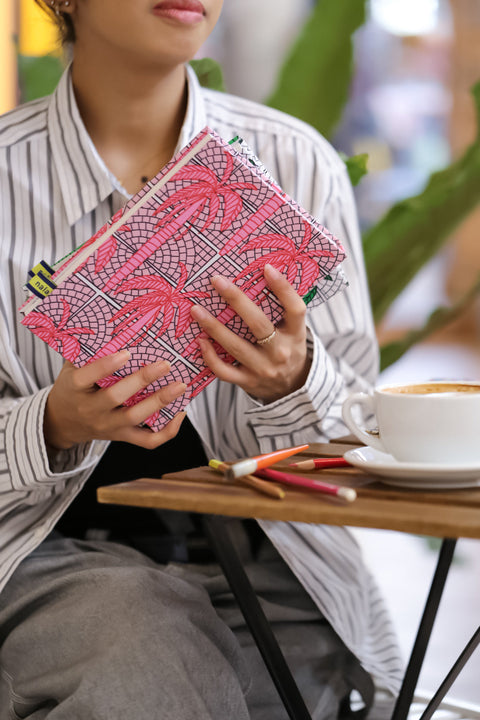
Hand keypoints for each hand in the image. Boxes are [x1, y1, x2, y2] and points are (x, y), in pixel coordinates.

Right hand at [44, 350, 186, 449]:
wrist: (63, 422)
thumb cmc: (72, 388)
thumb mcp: (71, 368)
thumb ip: (88, 351)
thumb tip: (114, 324)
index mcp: (75, 388)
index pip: (87, 377)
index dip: (105, 366)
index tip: (126, 353)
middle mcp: (91, 410)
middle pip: (116, 397)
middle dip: (142, 380)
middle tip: (165, 364)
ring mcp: (108, 427)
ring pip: (135, 418)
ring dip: (160, 402)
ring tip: (180, 385)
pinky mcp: (122, 437)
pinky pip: (148, 440)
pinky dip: (167, 430)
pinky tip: (180, 412)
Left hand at [190, 264, 310, 402]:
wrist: (291, 387)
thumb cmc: (287, 348)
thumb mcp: (293, 331)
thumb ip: (280, 310)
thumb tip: (257, 275)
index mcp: (295, 334)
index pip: (295, 309)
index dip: (283, 288)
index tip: (266, 267)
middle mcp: (280, 352)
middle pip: (258, 324)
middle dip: (236, 300)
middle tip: (216, 280)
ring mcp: (263, 369)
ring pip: (236, 347)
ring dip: (214, 327)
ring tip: (196, 310)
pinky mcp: (248, 382)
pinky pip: (225, 371)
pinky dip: (210, 357)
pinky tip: (200, 341)